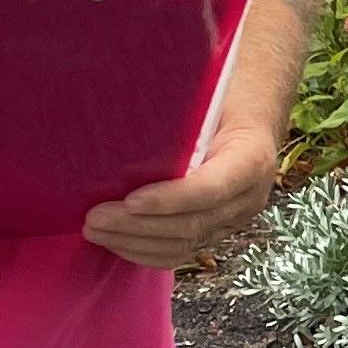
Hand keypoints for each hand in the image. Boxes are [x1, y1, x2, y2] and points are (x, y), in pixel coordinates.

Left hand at [84, 115, 279, 269]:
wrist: (249, 117)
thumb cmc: (223, 98)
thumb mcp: (208, 96)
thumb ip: (181, 114)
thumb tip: (121, 116)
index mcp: (252, 158)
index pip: (211, 189)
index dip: (169, 199)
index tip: (129, 200)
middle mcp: (249, 197)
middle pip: (192, 224)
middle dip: (138, 225)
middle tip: (94, 218)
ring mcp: (234, 219)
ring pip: (184, 244)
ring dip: (135, 242)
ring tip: (95, 230)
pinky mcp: (216, 231)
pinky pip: (182, 252)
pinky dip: (146, 252)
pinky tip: (116, 242)